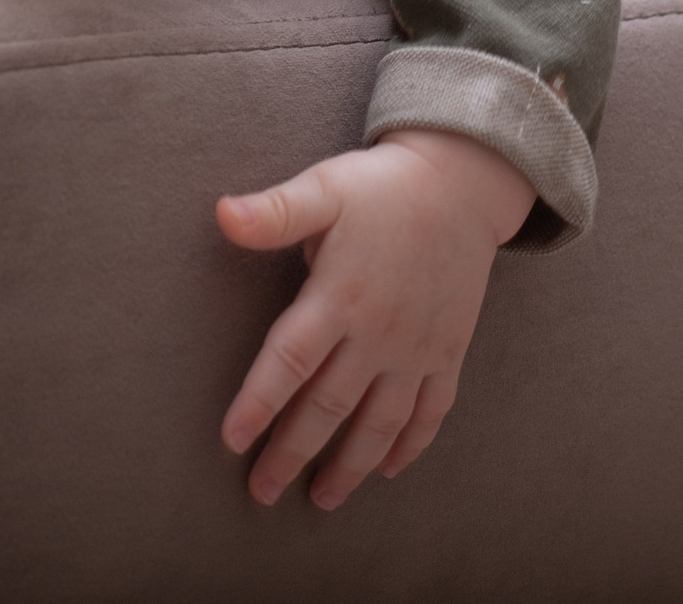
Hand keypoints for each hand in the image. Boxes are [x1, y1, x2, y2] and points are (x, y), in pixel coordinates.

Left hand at [215, 129, 534, 510]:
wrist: (462, 185)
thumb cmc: (381, 187)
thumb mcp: (324, 189)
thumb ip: (274, 211)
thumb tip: (221, 214)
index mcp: (340, 296)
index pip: (289, 363)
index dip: (259, 404)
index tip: (231, 441)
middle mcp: (378, 333)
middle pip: (328, 406)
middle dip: (292, 453)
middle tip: (262, 492)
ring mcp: (417, 348)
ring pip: (380, 423)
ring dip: (350, 466)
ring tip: (322, 498)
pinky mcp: (448, 352)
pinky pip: (430, 412)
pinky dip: (409, 445)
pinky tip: (387, 469)